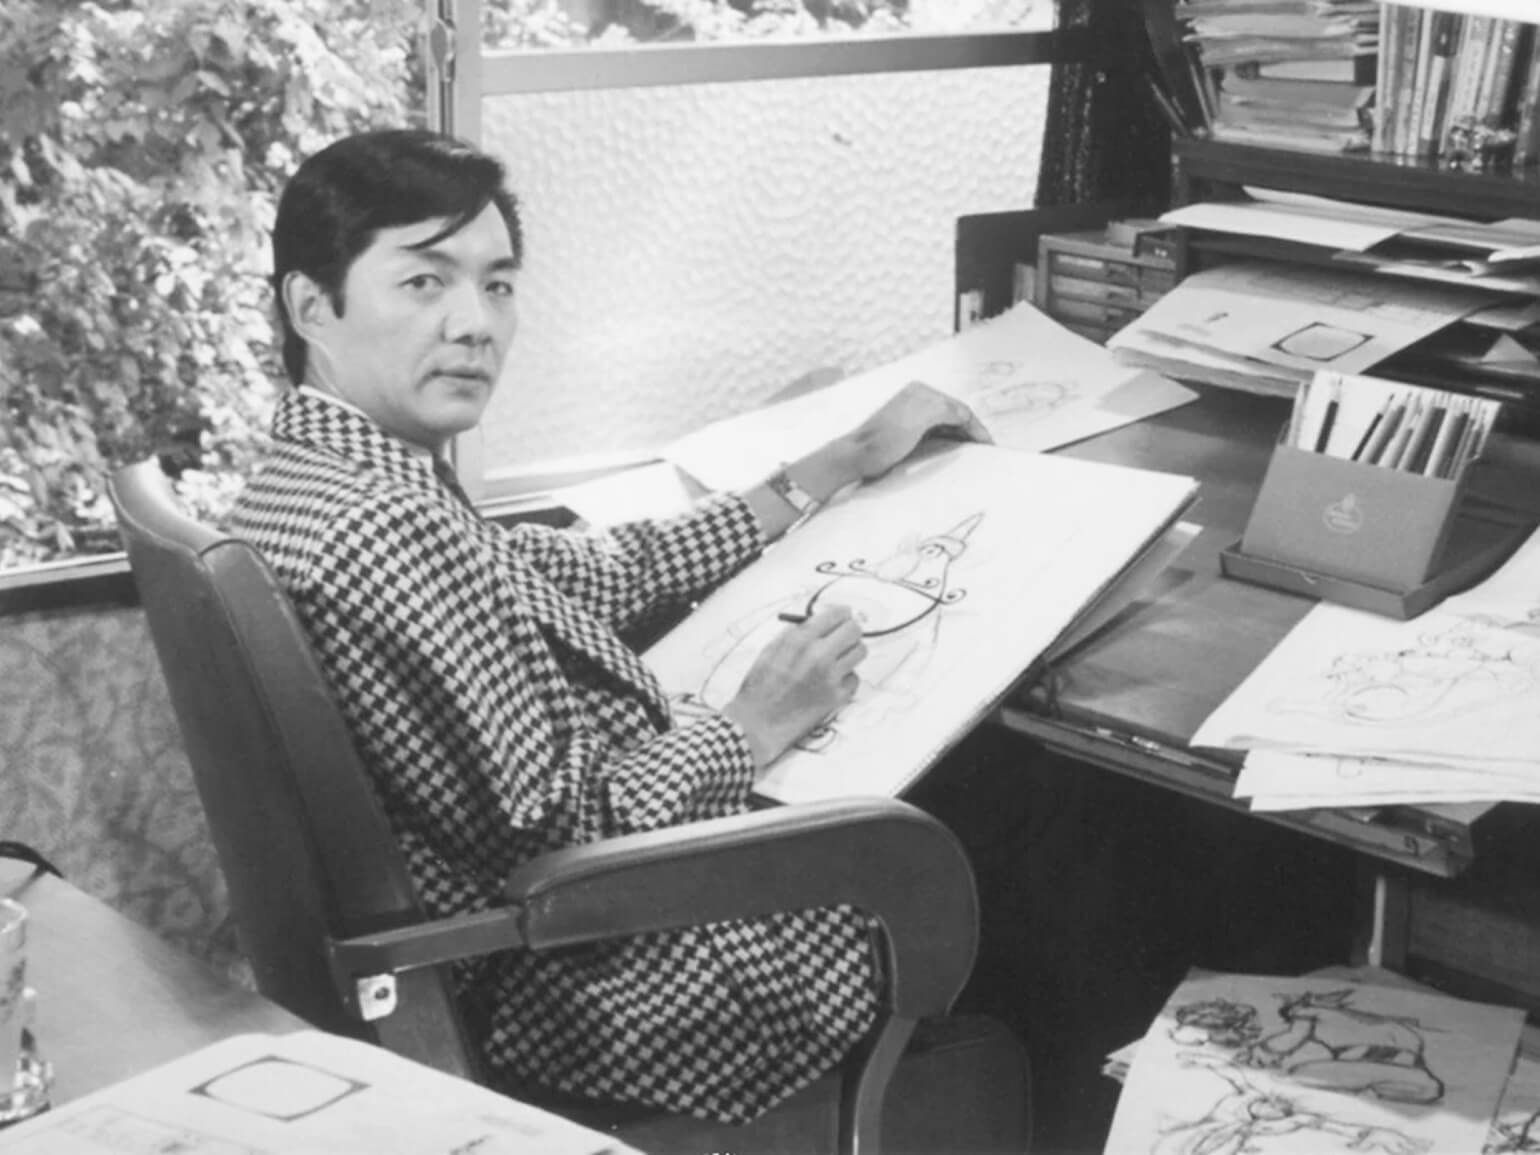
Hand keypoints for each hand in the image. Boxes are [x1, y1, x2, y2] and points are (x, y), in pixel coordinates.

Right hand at [722, 606, 866, 769]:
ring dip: (850, 652)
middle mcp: (818, 655)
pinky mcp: (837, 697)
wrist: (758, 723)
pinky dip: (846, 677)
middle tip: (842, 636)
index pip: (837, 614)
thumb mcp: (770, 650)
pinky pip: (855, 677)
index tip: (842, 616)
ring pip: (860, 652)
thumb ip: (796, 633)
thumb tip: (818, 621)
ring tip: (836, 659)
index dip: (841, 613)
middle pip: (855, 630)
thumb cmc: (759, 688)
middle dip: (849, 630)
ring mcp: (831, 677)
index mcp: (800, 640)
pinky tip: (830, 681)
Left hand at [847, 381, 991, 480]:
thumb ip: (946, 410)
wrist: (857, 457)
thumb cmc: (882, 439)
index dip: (976, 426)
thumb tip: (965, 414)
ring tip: (974, 452)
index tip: (987, 442)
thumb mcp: (919, 419)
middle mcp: (918, 400)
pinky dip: (949, 440)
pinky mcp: (908, 432)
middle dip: (971, 430)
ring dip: (961, 436)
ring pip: (946, 424)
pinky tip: (954, 451)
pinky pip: (936, 433)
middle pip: (954, 414)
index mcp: (922, 393)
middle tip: (984, 448)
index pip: (959, 408)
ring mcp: (913, 415)